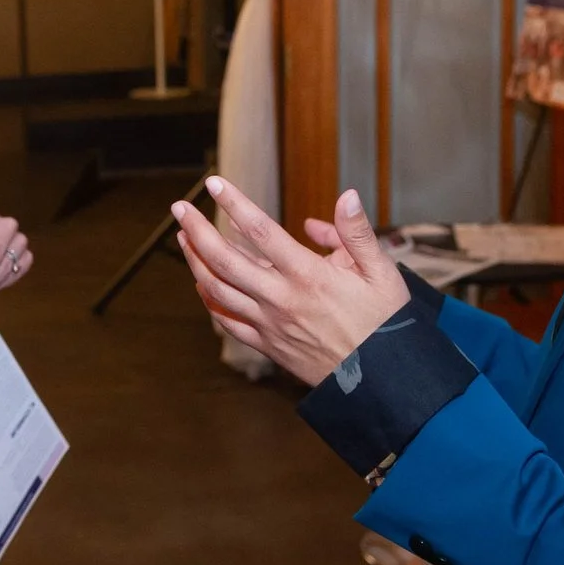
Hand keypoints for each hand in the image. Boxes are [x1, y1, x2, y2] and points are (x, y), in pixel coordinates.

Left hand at [170, 178, 410, 384]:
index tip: (215, 183)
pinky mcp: (267, 345)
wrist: (381, 381)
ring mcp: (270, 324)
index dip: (234, 204)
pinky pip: (228, 321)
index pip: (260, 232)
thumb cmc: (384, 324)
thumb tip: (346, 196)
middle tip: (179, 208)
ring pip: (218, 290)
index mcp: (309, 276)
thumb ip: (358, 233)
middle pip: (224, 260)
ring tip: (184, 237)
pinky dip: (210, 300)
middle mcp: (282, 299)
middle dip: (197, 230)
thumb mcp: (383, 273)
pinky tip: (202, 283)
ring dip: (195, 262)